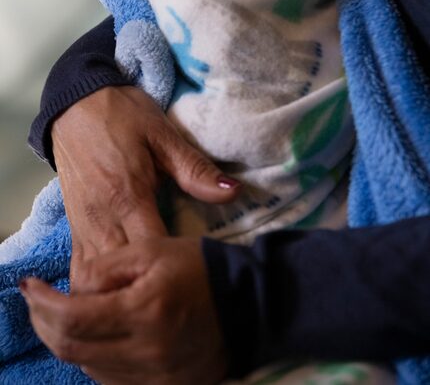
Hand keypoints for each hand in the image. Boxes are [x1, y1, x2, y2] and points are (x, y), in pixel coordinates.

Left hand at [21, 237, 226, 384]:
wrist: (247, 303)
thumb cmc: (197, 268)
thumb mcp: (151, 250)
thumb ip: (106, 268)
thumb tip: (72, 288)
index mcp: (145, 311)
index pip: (72, 318)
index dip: (42, 303)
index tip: (29, 285)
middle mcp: (147, 352)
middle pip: (72, 349)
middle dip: (43, 323)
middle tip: (37, 300)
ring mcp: (155, 378)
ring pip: (87, 367)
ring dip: (66, 341)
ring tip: (62, 314)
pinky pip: (110, 380)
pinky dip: (91, 358)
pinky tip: (92, 336)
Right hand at [53, 86, 240, 286]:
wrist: (74, 103)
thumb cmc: (122, 115)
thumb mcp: (162, 134)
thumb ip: (195, 169)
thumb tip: (233, 193)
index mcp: (128, 196)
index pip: (152, 250)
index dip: (174, 270)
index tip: (199, 277)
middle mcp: (101, 219)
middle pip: (119, 277)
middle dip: (144, 294)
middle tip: (177, 301)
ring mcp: (83, 226)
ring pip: (93, 282)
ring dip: (117, 298)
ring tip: (148, 305)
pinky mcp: (74, 226)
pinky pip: (80, 270)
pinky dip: (95, 290)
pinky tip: (117, 297)